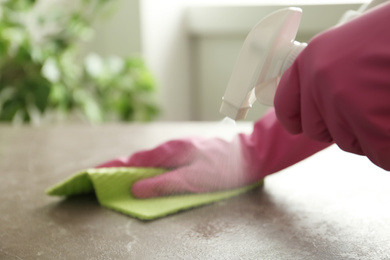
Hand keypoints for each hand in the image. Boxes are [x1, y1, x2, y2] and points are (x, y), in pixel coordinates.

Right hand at [98, 109, 329, 197]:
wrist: (250, 153)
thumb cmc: (224, 168)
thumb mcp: (194, 180)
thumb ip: (164, 184)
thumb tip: (135, 189)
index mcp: (169, 152)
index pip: (133, 162)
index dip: (111, 168)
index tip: (91, 173)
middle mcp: (171, 147)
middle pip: (138, 159)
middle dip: (117, 168)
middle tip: (99, 177)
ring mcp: (179, 148)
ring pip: (150, 159)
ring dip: (132, 168)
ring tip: (118, 177)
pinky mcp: (187, 152)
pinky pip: (161, 160)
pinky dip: (148, 168)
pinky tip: (148, 173)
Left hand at [274, 3, 389, 169]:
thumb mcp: (351, 45)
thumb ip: (329, 74)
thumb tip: (318, 104)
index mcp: (313, 58)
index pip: (285, 103)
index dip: (293, 117)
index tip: (297, 124)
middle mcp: (321, 82)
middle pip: (317, 130)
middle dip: (340, 126)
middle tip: (369, 107)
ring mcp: (346, 106)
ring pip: (350, 143)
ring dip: (371, 134)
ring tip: (388, 104)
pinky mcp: (374, 128)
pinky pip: (379, 155)